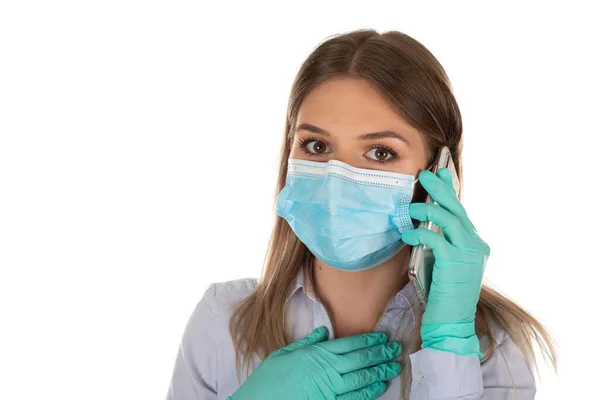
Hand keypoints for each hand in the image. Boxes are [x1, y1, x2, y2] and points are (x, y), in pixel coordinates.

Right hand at [228, 326, 401, 399]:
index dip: (368, 340)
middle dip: (380, 354)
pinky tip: (379, 387)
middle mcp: (326, 370)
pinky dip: (369, 392)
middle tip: (396, 350)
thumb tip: (323, 332)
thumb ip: (306, 342)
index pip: (349, 344)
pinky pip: (354, 398)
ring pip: (361, 379)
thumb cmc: (268, 379)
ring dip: (380, 372)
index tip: (382, 337)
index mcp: (316, 354)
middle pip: (360, 360)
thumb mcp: (284, 353)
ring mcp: (329, 389)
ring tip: (393, 366)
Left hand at [402, 168, 488, 357]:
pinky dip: (420, 234)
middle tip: (425, 175)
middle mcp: (476, 245)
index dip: (450, 191)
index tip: (440, 174)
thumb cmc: (443, 293)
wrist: (451, 323)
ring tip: (410, 210)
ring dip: (428, 210)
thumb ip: (440, 241)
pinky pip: (437, 239)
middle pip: (457, 209)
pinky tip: (408, 235)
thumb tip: (424, 221)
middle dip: (440, 190)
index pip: (461, 211)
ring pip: (449, 220)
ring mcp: (469, 254)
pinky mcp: (456, 264)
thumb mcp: (443, 261)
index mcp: (474, 243)